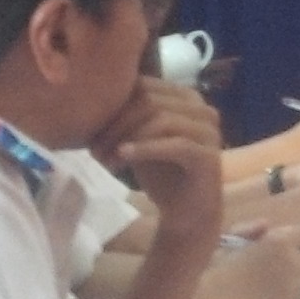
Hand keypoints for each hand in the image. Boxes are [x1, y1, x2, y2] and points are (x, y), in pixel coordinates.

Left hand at [96, 78, 227, 243]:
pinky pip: (175, 144)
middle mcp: (201, 108)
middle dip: (116, 123)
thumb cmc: (163, 174)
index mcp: (185, 98)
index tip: (90, 131)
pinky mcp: (209, 155)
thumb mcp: (139, 140)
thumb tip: (91, 101)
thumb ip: (127, 118)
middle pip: (150, 99)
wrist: (187, 214)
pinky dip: (144, 148)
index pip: (144, 84)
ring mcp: (208, 131)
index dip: (113, 104)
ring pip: (161, 119)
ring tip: (104, 159)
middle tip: (94, 150)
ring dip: (125, 138)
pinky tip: (122, 157)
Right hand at [194, 225, 299, 298]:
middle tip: (293, 259)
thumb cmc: (220, 264)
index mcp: (279, 241)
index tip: (293, 241)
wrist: (216, 296)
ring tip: (286, 275)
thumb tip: (267, 224)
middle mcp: (291, 260)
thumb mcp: (233, 238)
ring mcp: (292, 282)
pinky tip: (280, 288)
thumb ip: (252, 228)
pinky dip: (296, 289)